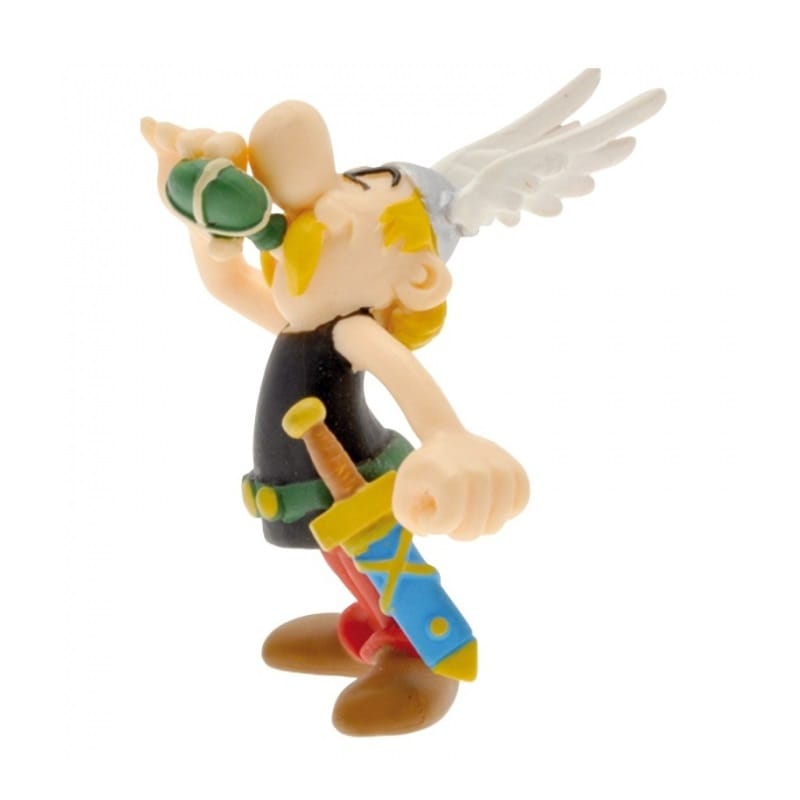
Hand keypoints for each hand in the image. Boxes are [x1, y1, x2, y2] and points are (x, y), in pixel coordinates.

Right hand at [141, 118, 248, 258]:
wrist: (203, 222)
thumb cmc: (223, 229)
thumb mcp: (226, 239)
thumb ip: (224, 246)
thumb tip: (216, 254)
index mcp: (235, 166)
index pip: (232, 145)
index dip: (222, 147)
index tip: (210, 156)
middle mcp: (214, 153)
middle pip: (207, 136)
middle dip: (196, 139)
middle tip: (184, 150)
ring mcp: (190, 151)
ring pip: (182, 135)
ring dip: (171, 134)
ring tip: (161, 136)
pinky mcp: (168, 154)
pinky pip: (160, 139)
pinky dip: (152, 132)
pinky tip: (145, 125)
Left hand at [392, 431, 528, 539]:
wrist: (446, 440)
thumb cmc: (424, 473)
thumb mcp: (403, 496)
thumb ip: (413, 524)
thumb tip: (434, 531)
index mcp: (449, 476)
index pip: (448, 523)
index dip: (434, 525)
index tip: (429, 509)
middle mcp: (479, 471)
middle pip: (473, 529)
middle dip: (457, 530)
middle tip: (449, 512)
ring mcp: (501, 469)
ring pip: (496, 523)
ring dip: (480, 524)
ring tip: (468, 508)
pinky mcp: (516, 469)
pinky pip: (519, 505)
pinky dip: (505, 511)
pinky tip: (489, 503)